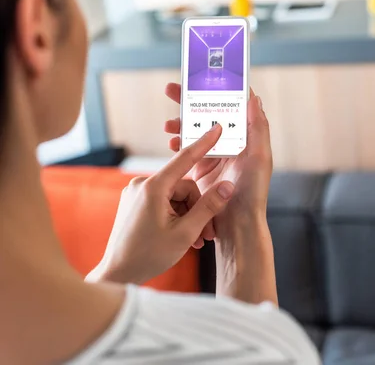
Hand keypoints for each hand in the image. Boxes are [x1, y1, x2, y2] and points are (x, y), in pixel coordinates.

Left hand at [86, 125, 234, 285]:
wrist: (117, 274)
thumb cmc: (148, 256)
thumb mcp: (185, 233)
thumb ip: (208, 207)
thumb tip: (227, 186)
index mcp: (153, 187)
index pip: (185, 158)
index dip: (204, 143)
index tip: (217, 128)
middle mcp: (142, 184)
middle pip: (183, 186)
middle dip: (198, 209)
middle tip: (206, 235)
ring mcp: (136, 192)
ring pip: (175, 196)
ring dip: (188, 216)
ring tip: (194, 241)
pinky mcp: (134, 202)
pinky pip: (163, 201)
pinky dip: (175, 216)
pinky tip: (180, 236)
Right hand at [165, 84, 272, 222]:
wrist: (237, 226)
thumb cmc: (253, 193)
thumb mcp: (260, 157)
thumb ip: (258, 127)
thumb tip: (254, 97)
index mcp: (245, 136)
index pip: (230, 105)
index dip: (216, 89)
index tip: (200, 78)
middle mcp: (230, 142)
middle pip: (208, 113)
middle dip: (190, 100)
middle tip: (172, 89)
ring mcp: (215, 155)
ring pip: (195, 129)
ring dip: (181, 122)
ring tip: (168, 124)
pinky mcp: (202, 168)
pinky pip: (187, 149)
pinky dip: (178, 143)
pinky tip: (172, 142)